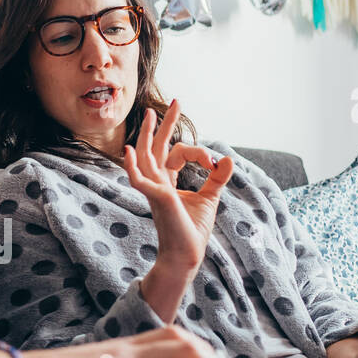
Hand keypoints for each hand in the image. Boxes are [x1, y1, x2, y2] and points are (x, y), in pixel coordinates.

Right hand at [122, 98, 232, 320]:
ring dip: (148, 136)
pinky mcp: (156, 198)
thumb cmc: (192, 231)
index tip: (213, 161)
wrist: (186, 255)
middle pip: (156, 148)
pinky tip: (129, 150)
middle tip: (176, 102)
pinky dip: (132, 165)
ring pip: (146, 157)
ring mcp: (154, 190)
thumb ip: (216, 178)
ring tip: (151, 114)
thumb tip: (228, 158)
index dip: (197, 152)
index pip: (176, 155)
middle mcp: (158, 183)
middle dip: (166, 125)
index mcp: (167, 183)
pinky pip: (139, 179)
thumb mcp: (209, 199)